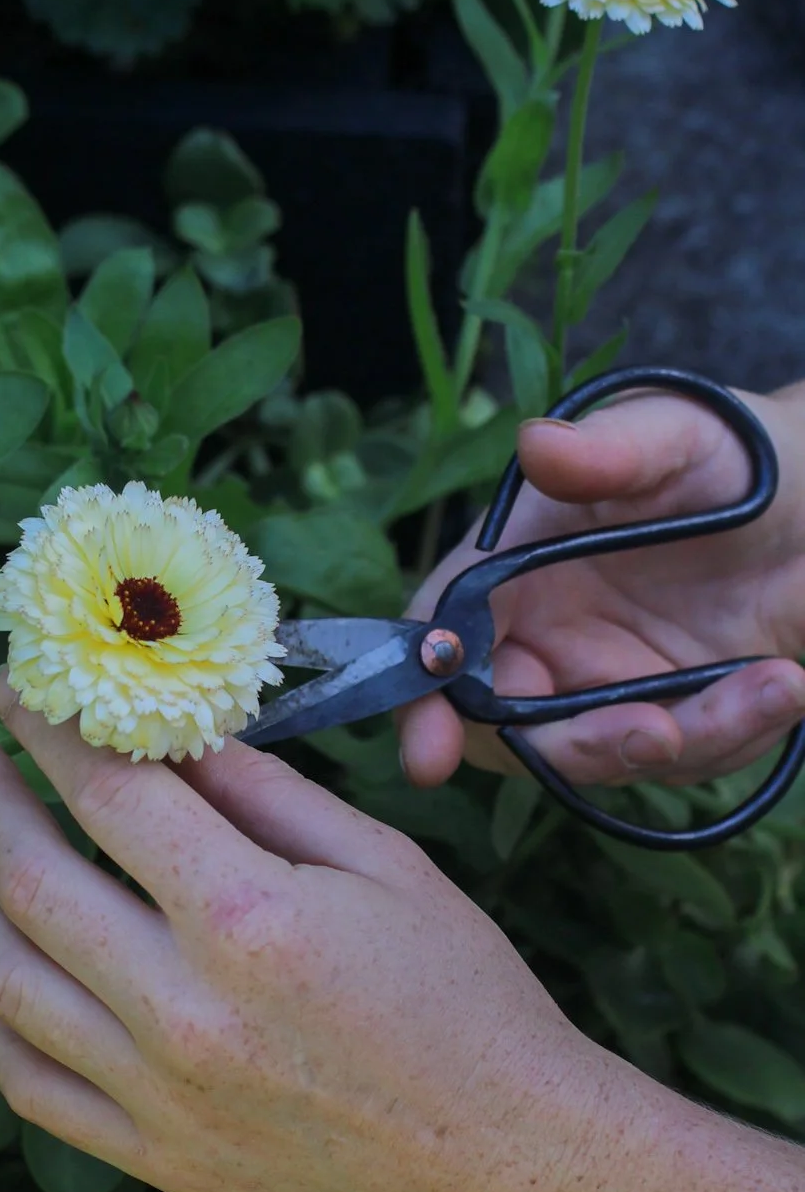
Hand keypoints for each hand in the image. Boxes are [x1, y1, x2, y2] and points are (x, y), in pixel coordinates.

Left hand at [0, 673, 608, 1191]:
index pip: (108, 794)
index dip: (48, 729)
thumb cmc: (463, 996)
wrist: (505, 1159)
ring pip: (6, 983)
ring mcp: (159, 1095)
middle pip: (32, 880)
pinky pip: (30, 1084)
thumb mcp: (383, 862)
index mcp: (248, 918)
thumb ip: (261, 793)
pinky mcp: (154, 1158)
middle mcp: (185, 1010)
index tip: (16, 689)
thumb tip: (165, 733)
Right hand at [400, 386, 804, 788]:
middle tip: (656, 734)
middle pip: (508, 728)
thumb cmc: (732, 450)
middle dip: (578, 746)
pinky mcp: (672, 713)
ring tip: (772, 685)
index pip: (440, 640)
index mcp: (511, 567)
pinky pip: (681, 758)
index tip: (431, 755)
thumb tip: (537, 443)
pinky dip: (734, 734)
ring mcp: (606, 682)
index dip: (422, 701)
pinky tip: (783, 685)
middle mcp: (544, 634)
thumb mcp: (676, 433)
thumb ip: (607, 450)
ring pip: (605, 755)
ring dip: (685, 740)